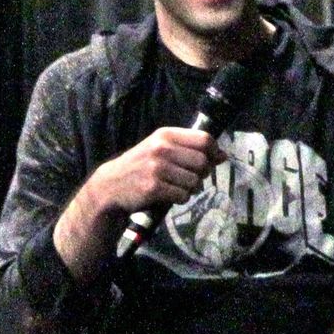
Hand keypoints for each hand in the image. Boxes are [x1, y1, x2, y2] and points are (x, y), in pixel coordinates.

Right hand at [82, 125, 223, 218]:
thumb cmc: (141, 166)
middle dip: (203, 174)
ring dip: (192, 189)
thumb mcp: (161, 149)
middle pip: (203, 162)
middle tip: (191, 178)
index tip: (211, 161)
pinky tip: (170, 195)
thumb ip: (190, 149)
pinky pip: (183, 195)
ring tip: (178, 187)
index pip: (205, 139)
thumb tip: (223, 155)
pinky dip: (181, 198)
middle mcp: (161, 148)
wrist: (110, 186)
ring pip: (195, 181)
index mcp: (165, 134)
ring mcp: (157, 168)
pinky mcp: (153, 187)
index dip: (213, 152)